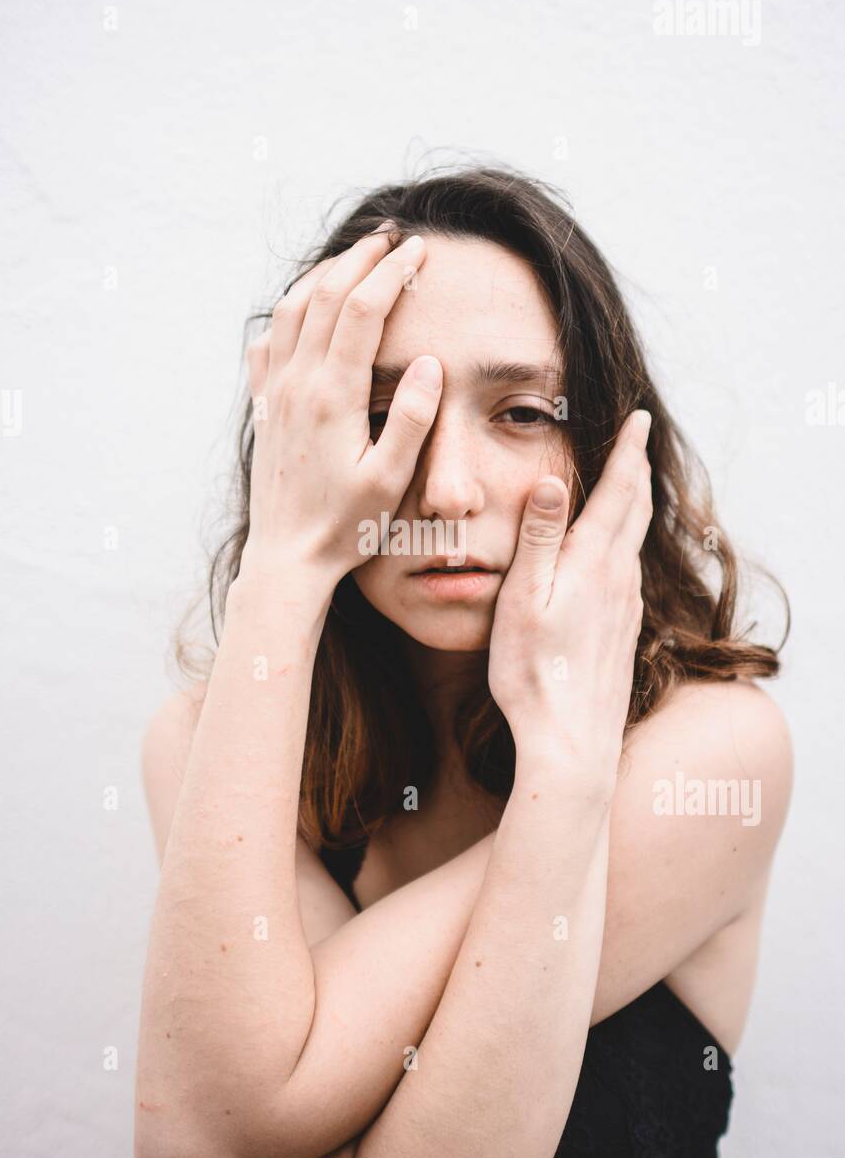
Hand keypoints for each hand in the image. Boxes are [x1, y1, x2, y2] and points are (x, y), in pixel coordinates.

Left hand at [240, 229, 443, 587]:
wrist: (287, 557)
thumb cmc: (345, 526)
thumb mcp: (391, 479)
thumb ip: (414, 419)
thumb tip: (430, 362)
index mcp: (334, 395)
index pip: (363, 310)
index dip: (392, 272)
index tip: (418, 251)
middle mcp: (298, 383)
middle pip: (326, 294)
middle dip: (361, 258)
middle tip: (392, 237)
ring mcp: (276, 392)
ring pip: (292, 308)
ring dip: (325, 274)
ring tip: (355, 258)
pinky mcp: (265, 407)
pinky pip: (267, 340)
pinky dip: (289, 310)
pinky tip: (303, 308)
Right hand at [487, 410, 652, 779]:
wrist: (571, 741)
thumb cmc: (534, 673)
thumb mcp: (522, 600)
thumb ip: (537, 539)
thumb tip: (549, 479)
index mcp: (594, 562)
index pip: (619, 490)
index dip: (627, 449)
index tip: (636, 416)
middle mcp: (620, 579)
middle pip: (636, 509)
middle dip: (636, 468)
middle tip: (635, 437)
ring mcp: (626, 606)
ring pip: (635, 540)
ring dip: (633, 504)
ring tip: (627, 483)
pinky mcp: (625, 630)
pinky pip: (630, 570)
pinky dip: (625, 541)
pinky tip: (614, 553)